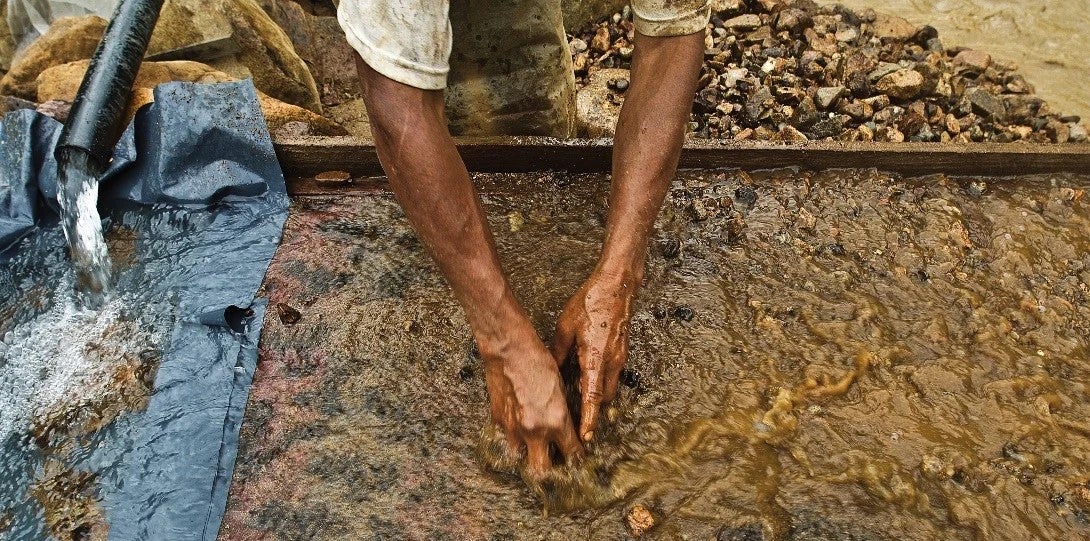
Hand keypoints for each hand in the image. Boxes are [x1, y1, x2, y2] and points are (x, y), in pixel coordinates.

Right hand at [479, 326, 582, 477]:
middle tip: (555, 462)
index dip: (576, 458)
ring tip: (533, 445)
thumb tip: (566, 429)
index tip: (577, 458)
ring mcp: (514, 428)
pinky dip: (513, 436)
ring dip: (528, 453)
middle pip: (542, 471)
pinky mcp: (499, 421)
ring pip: (521, 457)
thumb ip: (562, 414)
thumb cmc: (539, 362)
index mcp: (557, 421)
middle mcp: (535, 430)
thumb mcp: (560, 388)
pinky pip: (507, 438)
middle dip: (550, 471)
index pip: (572, 453)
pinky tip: (518, 425)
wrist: (509, 350)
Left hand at [551, 271, 636, 441]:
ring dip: (596, 397)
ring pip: (608, 388)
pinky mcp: (621, 352)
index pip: (592, 398)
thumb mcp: (565, 328)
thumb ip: (557, 353)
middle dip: (591, 412)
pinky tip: (585, 379)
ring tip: (578, 404)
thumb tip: (547, 373)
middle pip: (602, 398)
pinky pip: (611, 375)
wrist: (617, 285)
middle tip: (575, 423)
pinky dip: (600, 383)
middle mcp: (612, 362)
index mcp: (595, 358)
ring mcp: (619, 357)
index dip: (588, 419)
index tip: (585, 437)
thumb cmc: (590, 304)